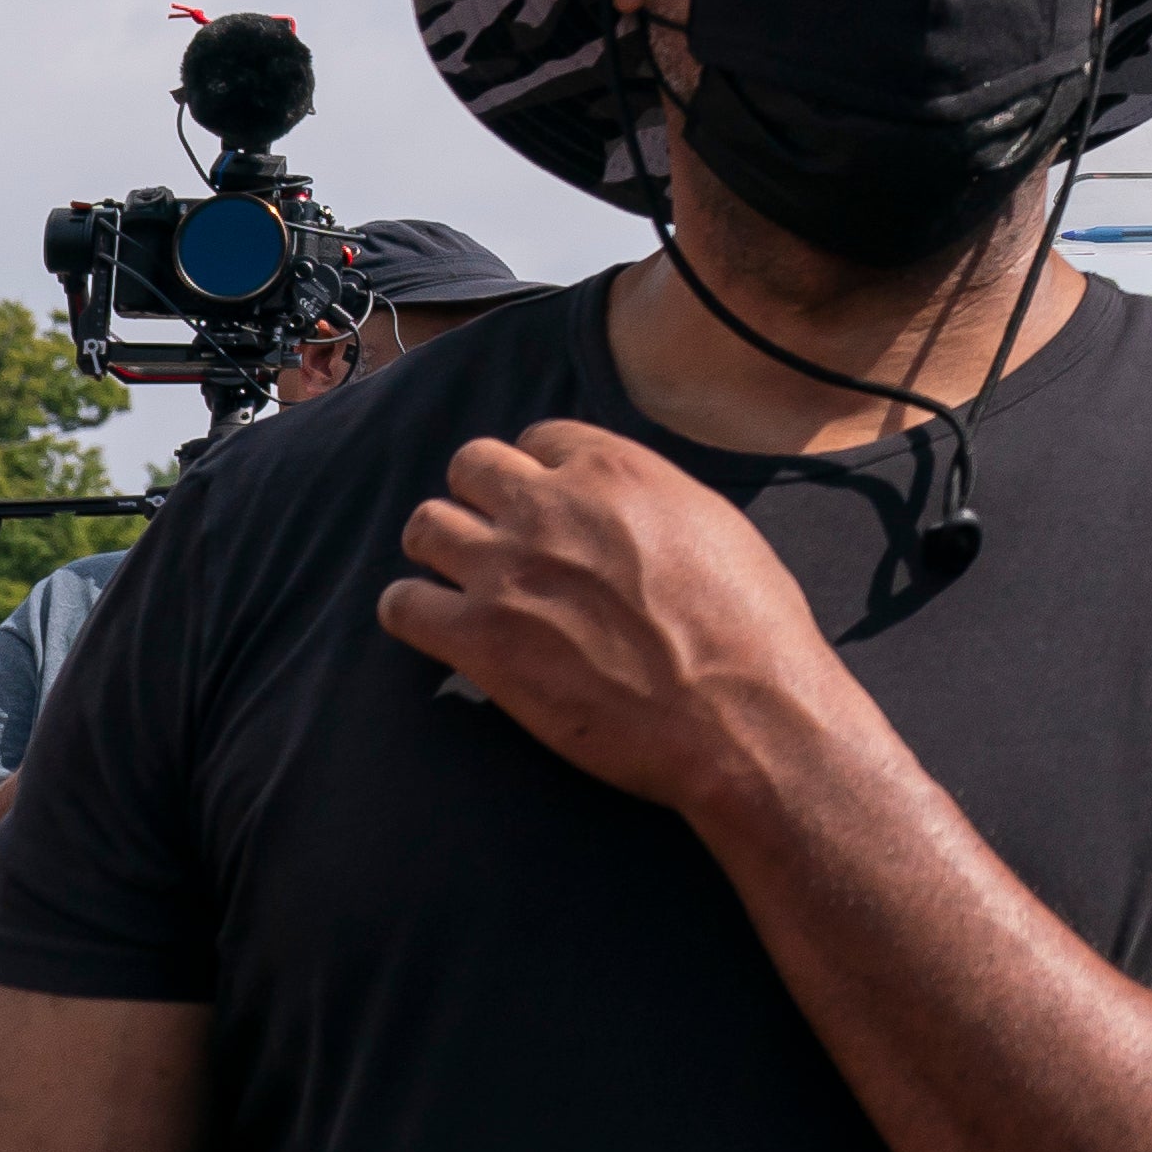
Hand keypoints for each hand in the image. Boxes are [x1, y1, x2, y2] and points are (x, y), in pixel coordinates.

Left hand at [378, 418, 866, 817]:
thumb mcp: (714, 524)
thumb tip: (621, 507)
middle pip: (471, 465)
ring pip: (424, 525)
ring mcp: (508, 572)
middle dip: (482, 497)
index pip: (540, 439)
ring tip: (465, 582)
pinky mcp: (480, 642)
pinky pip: (401, 604)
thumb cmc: (749, 626)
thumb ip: (651, 499)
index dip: (541, 475)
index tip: (550, 507)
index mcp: (617, 470)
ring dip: (440, 549)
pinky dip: (413, 611)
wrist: (740, 713)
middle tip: (502, 540)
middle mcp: (552, 507)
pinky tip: (442, 630)